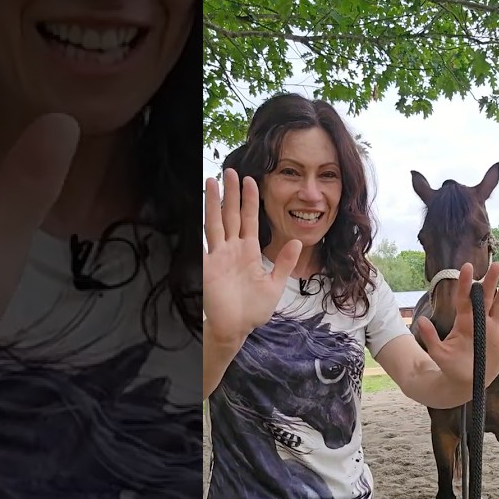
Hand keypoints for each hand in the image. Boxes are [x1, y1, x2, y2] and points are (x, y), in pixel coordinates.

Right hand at [202, 169, 300, 342]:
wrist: (236, 329)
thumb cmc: (253, 310)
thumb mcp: (274, 285)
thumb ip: (284, 263)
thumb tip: (298, 241)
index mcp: (249, 251)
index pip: (250, 219)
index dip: (250, 200)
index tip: (251, 180)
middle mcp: (233, 249)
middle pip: (231, 215)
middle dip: (231, 193)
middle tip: (230, 170)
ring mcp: (219, 256)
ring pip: (216, 222)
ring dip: (214, 202)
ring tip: (212, 180)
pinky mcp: (208, 267)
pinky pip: (204, 244)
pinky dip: (201, 228)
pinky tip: (199, 211)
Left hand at [415, 262, 498, 388]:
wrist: (465, 382)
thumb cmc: (450, 367)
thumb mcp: (439, 353)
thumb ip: (431, 338)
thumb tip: (420, 322)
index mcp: (464, 322)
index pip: (465, 298)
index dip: (466, 283)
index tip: (467, 267)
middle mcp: (479, 321)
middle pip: (486, 297)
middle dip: (491, 281)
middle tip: (496, 264)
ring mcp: (492, 329)